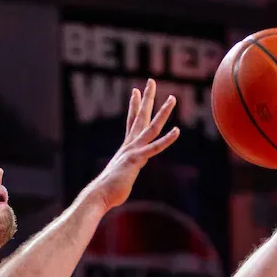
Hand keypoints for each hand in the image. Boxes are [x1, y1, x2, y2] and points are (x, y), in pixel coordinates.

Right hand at [86, 79, 179, 211]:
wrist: (98, 195)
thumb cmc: (107, 190)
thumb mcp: (119, 177)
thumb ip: (123, 173)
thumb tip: (120, 178)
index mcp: (126, 148)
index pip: (131, 122)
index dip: (134, 106)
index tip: (135, 91)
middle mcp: (129, 145)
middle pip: (139, 116)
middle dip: (146, 98)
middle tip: (150, 81)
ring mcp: (133, 151)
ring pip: (151, 127)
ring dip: (162, 112)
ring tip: (172, 98)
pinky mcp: (136, 160)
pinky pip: (154, 148)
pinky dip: (166, 140)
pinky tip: (177, 131)